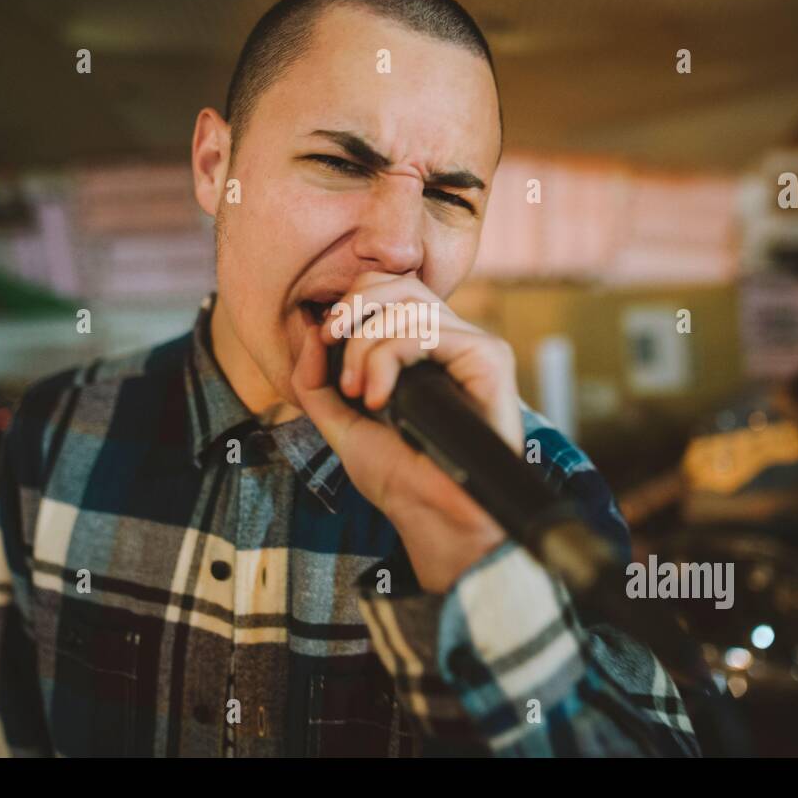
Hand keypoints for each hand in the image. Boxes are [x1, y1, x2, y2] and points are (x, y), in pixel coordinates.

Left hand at [291, 272, 522, 592]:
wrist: (432, 515)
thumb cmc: (399, 476)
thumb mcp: (340, 423)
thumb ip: (316, 380)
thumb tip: (308, 330)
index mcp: (419, 349)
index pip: (388, 289)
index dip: (351, 301)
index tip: (324, 338)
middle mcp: (449, 341)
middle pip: (400, 282)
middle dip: (354, 308)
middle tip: (332, 343)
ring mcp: (471, 347)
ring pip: (409, 305)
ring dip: (368, 346)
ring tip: (360, 393)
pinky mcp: (489, 357)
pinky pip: (428, 330)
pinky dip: (391, 358)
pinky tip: (381, 399)